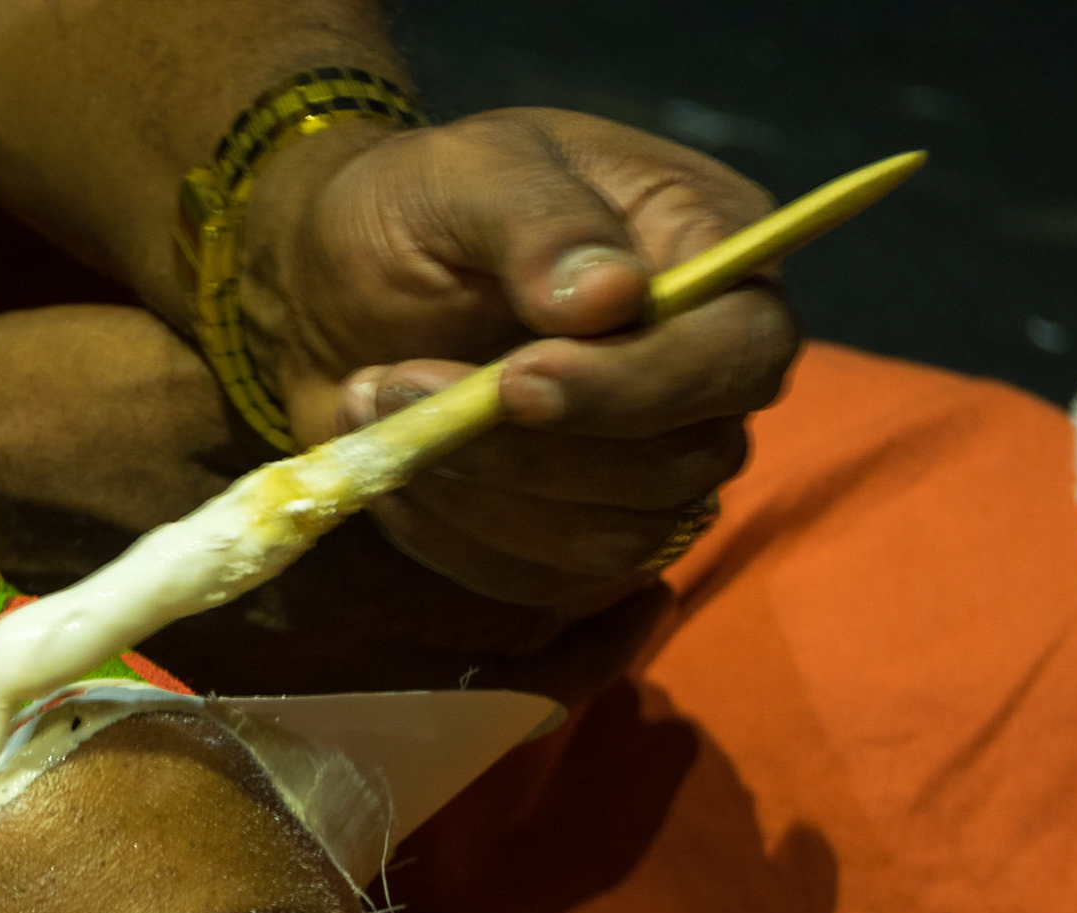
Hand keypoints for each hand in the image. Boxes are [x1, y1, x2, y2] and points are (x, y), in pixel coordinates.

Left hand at [239, 107, 799, 610]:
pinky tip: (386, 463)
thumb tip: (613, 295)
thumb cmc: (416, 209)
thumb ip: (537, 218)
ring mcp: (647, 468)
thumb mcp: (461, 172)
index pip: (741, 351)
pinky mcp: (574, 537)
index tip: (519, 382)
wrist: (335, 288)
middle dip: (532, 448)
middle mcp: (700, 374)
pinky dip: (448, 532)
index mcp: (710, 253)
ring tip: (369, 401)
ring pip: (611, 538)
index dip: (643, 385)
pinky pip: (536, 577)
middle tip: (394, 382)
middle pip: (682, 463)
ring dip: (479, 491)